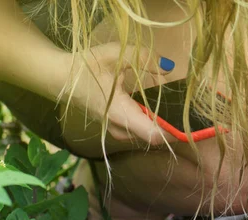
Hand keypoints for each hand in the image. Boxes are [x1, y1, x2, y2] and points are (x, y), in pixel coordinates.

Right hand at [61, 43, 176, 145]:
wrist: (60, 78)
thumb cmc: (86, 66)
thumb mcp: (115, 54)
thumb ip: (144, 58)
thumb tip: (168, 67)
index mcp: (119, 113)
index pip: (152, 135)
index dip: (173, 133)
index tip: (187, 123)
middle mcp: (119, 128)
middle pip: (154, 137)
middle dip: (171, 127)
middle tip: (188, 113)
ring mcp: (116, 131)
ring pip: (146, 136)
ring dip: (160, 125)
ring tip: (175, 110)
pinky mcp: (115, 129)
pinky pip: (138, 131)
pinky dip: (150, 123)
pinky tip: (158, 109)